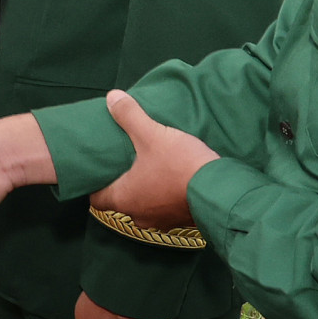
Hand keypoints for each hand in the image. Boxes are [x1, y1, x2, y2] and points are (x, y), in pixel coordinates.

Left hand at [89, 91, 217, 231]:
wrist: (221, 190)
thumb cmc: (179, 166)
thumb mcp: (152, 135)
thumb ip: (129, 116)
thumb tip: (111, 96)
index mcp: (124, 199)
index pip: (97, 198)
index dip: (96, 183)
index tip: (100, 167)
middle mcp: (138, 215)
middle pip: (121, 200)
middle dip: (122, 183)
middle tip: (124, 162)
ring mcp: (161, 221)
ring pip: (144, 205)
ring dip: (145, 190)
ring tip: (148, 167)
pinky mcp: (180, 220)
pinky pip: (165, 208)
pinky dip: (164, 195)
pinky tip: (171, 177)